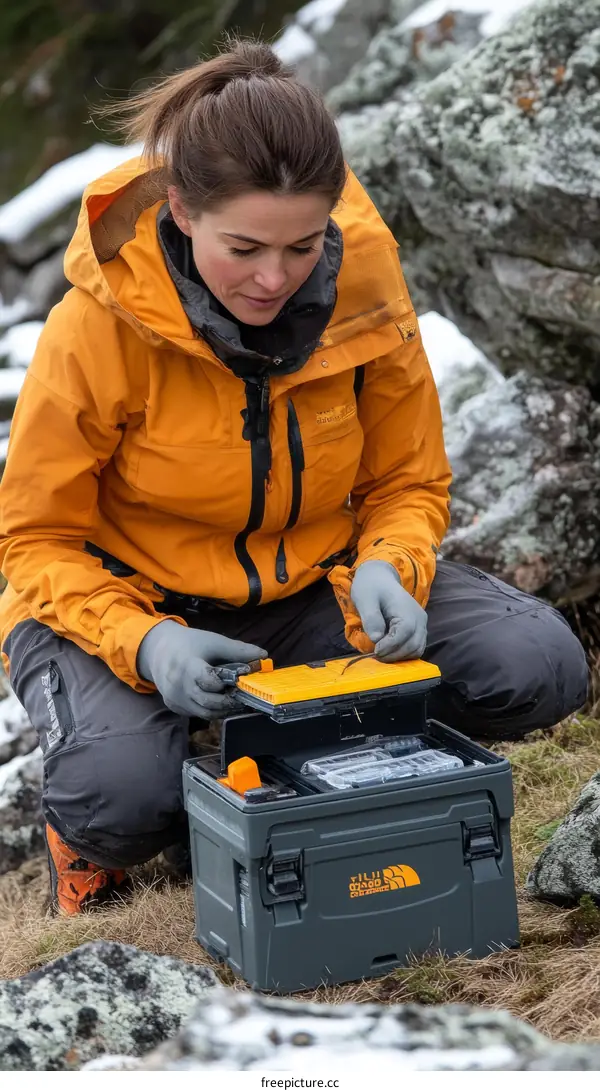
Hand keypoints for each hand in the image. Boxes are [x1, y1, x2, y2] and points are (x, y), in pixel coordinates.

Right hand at [137, 620, 266, 717]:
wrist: (159, 651)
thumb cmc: (189, 644)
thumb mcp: (213, 641)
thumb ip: (238, 650)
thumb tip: (264, 656)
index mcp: (188, 666)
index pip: (208, 681)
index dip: (226, 683)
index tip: (240, 680)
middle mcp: (179, 686)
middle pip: (208, 703)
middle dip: (229, 701)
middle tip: (244, 696)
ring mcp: (175, 699)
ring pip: (204, 713)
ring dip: (223, 710)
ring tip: (236, 701)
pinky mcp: (174, 707)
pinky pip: (196, 713)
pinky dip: (211, 710)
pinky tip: (221, 702)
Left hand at [350, 560, 427, 661]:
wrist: (379, 579)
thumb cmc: (370, 587)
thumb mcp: (365, 599)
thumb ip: (371, 618)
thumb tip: (376, 639)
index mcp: (407, 609)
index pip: (404, 633)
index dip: (390, 646)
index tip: (375, 650)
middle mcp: (419, 618)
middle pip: (413, 645)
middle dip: (393, 654)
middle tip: (375, 655)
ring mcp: (421, 625)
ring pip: (417, 650)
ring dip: (399, 656)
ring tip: (381, 653)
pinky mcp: (418, 630)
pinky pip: (416, 647)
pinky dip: (404, 654)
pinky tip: (389, 651)